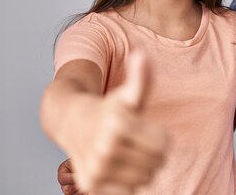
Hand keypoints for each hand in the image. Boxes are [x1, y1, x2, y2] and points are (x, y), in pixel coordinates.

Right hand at [61, 53, 166, 194]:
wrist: (71, 122)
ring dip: (143, 169)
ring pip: (145, 179)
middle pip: (157, 163)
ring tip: (129, 153)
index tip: (149, 130)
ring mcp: (97, 168)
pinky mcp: (91, 185)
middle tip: (139, 142)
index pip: (164, 145)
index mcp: (119, 123)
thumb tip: (142, 54)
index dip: (162, 137)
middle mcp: (106, 147)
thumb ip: (141, 77)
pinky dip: (129, 183)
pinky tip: (120, 167)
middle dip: (154, 154)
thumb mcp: (127, 93)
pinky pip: (129, 192)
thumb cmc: (107, 107)